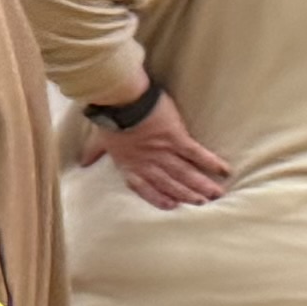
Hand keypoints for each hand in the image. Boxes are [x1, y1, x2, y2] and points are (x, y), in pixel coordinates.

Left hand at [75, 91, 231, 209]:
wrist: (121, 100)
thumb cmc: (109, 117)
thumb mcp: (99, 139)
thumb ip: (94, 153)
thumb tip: (82, 163)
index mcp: (129, 163)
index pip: (144, 186)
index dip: (158, 198)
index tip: (172, 206)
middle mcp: (147, 162)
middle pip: (169, 183)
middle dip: (186, 195)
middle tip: (202, 204)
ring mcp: (163, 151)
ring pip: (185, 172)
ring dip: (201, 184)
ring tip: (216, 194)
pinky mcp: (176, 138)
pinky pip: (196, 153)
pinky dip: (210, 162)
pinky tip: (224, 170)